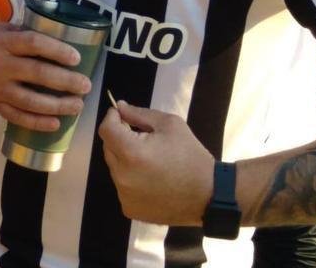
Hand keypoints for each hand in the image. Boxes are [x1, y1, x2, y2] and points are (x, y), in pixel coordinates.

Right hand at [0, 23, 90, 131]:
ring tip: (77, 106)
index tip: (76, 57)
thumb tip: (50, 38)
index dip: (57, 50)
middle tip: (85, 85)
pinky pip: (16, 116)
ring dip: (57, 105)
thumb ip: (19, 34)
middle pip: (38, 74)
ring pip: (31, 100)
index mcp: (1, 42)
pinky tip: (54, 124)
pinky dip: (36, 122)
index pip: (34, 44)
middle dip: (66, 81)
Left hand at [98, 101, 212, 224]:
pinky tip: (151, 179)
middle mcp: (122, 176)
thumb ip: (139, 114)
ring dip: (125, 160)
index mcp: (131, 153)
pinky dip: (131, 179)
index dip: (112, 119)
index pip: (106, 129)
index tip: (122, 116)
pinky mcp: (129, 209)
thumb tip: (119, 107)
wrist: (210, 195)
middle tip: (142, 138)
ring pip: (115, 168)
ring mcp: (124, 195)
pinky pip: (122, 186)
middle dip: (120, 139)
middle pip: (109, 148)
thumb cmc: (191, 156)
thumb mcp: (169, 125)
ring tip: (150, 161)